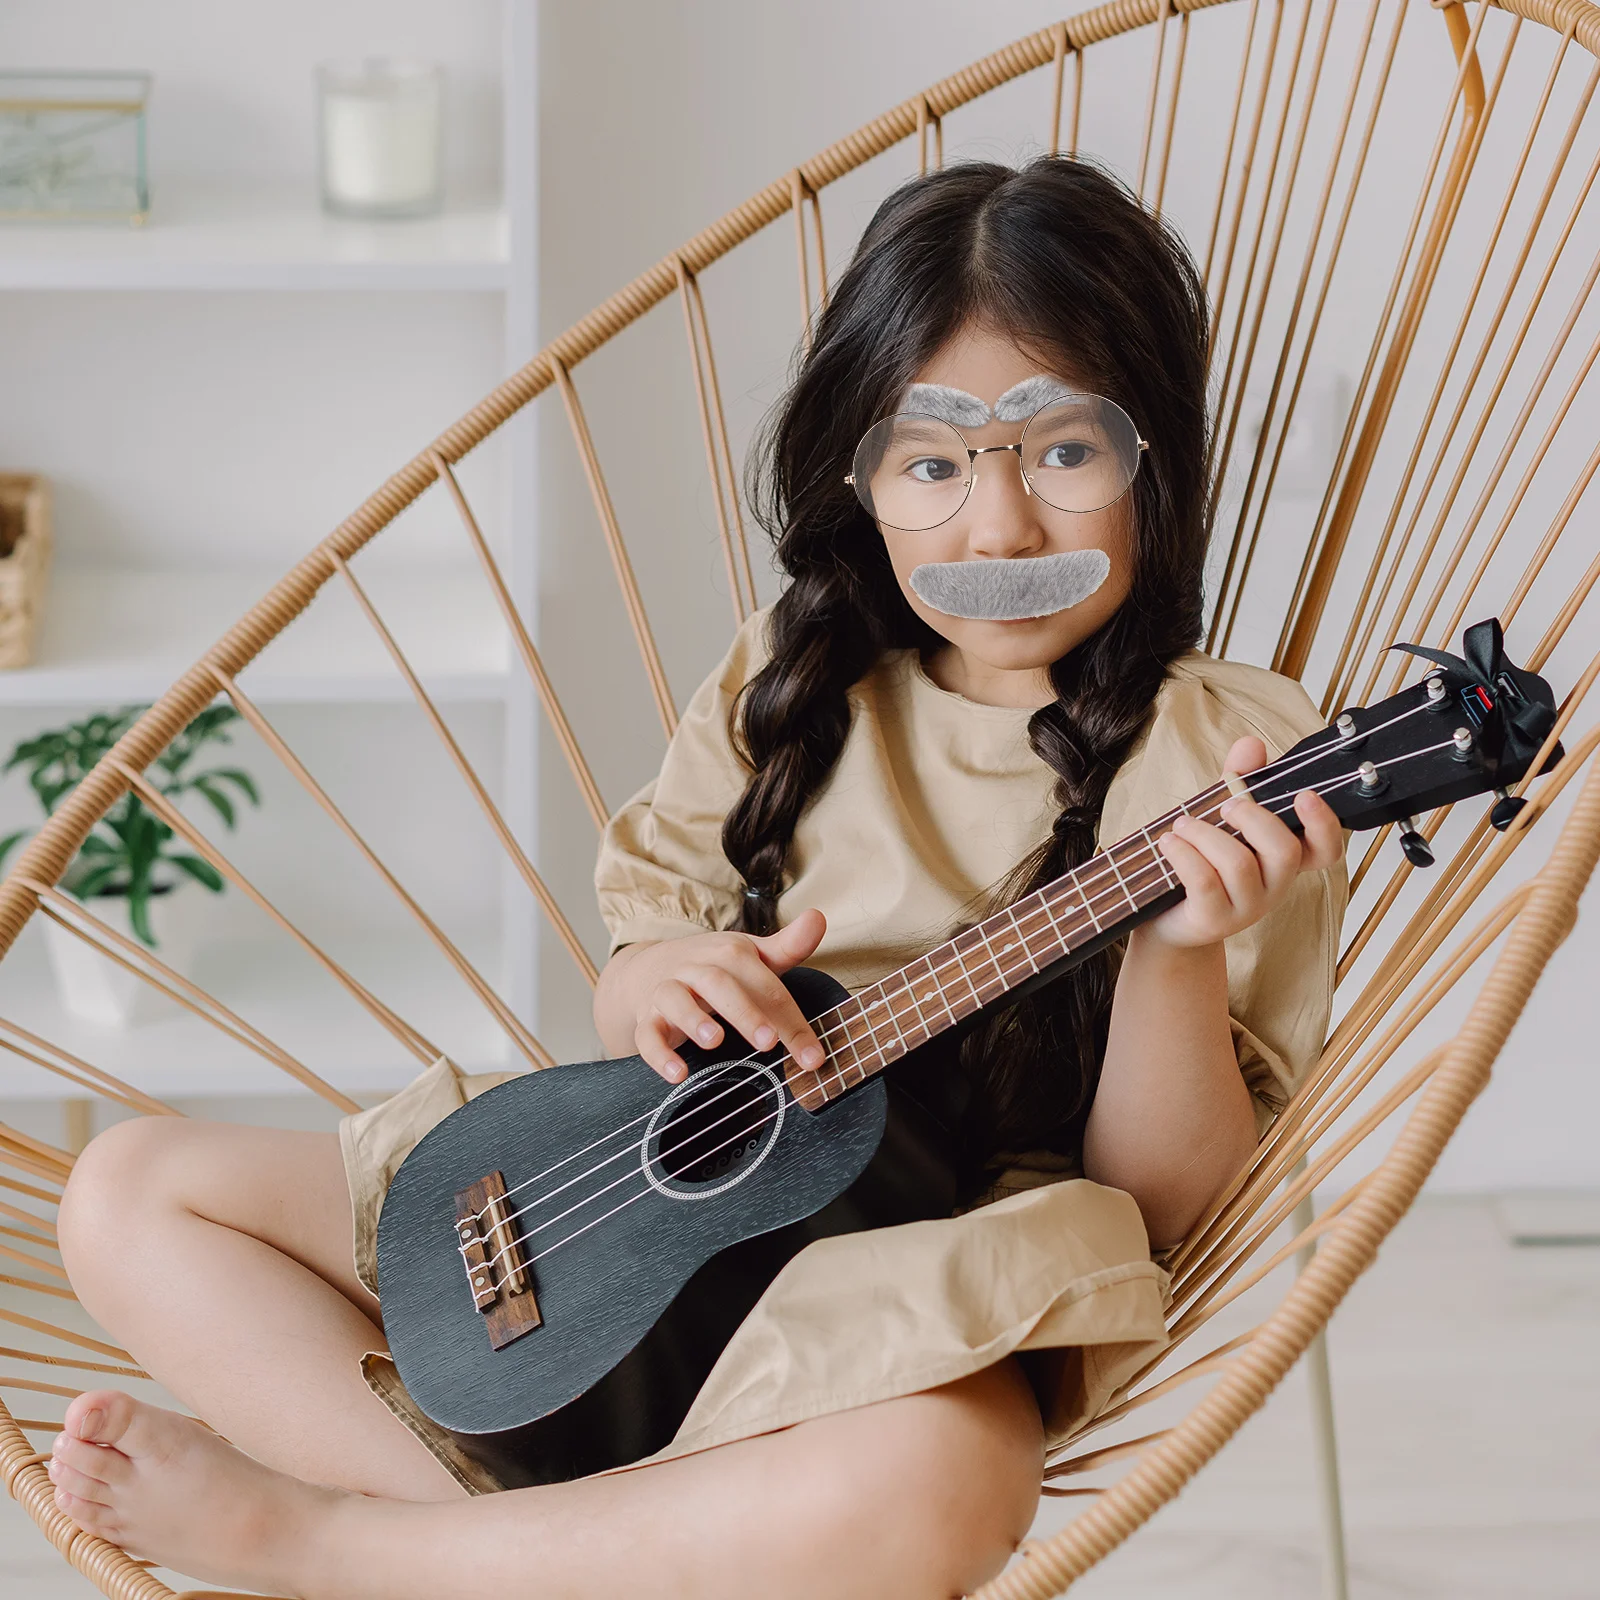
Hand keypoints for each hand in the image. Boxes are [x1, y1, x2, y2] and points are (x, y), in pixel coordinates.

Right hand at [597, 908, 828, 1082]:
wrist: (650, 969)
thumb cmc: (715, 969)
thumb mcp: (751, 956)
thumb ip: (788, 947)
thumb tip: (819, 918)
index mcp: (729, 954)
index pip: (765, 984)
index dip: (792, 1020)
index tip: (813, 1056)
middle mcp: (697, 969)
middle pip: (719, 983)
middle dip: (745, 1012)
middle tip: (769, 1042)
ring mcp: (668, 992)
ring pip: (676, 1000)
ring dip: (694, 1020)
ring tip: (715, 1041)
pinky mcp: (646, 1018)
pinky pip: (646, 1034)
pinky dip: (658, 1053)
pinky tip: (676, 1073)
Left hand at [1146, 736, 1343, 949]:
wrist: (1168, 918)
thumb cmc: (1202, 860)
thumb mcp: (1221, 817)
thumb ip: (1240, 781)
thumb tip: (1252, 743)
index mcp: (1285, 860)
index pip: (1326, 850)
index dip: (1324, 825)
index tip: (1305, 795)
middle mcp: (1274, 887)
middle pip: (1283, 851)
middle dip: (1253, 818)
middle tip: (1226, 805)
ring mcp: (1246, 908)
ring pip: (1238, 864)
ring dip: (1205, 834)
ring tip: (1181, 824)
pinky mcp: (1214, 920)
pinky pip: (1204, 882)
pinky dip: (1184, 854)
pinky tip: (1169, 841)